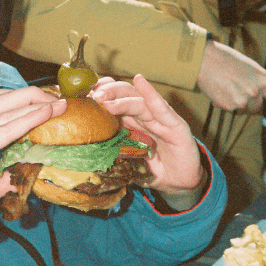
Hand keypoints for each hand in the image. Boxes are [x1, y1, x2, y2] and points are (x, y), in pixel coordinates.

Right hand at [0, 87, 66, 207]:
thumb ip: (4, 174)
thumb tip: (26, 172)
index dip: (16, 98)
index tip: (41, 99)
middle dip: (28, 95)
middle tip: (55, 98)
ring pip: (3, 111)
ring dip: (33, 105)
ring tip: (56, 104)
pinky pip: (4, 129)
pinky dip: (27, 119)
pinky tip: (45, 115)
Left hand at [91, 75, 205, 207]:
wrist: (182, 184)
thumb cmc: (154, 171)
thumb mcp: (128, 163)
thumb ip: (113, 157)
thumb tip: (87, 161)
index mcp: (132, 122)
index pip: (114, 100)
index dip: (100, 94)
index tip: (84, 96)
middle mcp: (145, 116)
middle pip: (124, 95)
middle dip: (107, 93)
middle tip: (92, 97)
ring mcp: (161, 119)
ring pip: (138, 101)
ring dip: (120, 98)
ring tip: (104, 98)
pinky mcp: (176, 126)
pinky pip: (161, 109)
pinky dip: (151, 94)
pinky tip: (140, 82)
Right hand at [197, 40, 265, 132]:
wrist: (205, 59)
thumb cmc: (227, 60)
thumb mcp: (250, 69)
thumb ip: (257, 84)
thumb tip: (255, 101)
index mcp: (265, 80)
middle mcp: (256, 93)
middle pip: (256, 108)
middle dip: (249, 101)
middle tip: (237, 86)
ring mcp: (242, 101)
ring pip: (241, 108)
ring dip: (235, 100)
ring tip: (225, 84)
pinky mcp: (227, 106)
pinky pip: (228, 108)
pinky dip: (223, 101)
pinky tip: (218, 88)